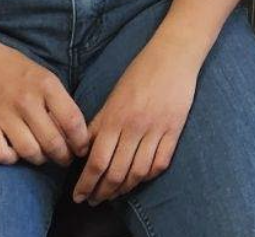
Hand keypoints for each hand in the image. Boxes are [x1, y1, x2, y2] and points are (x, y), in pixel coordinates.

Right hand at [0, 31, 88, 166]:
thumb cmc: (19, 71)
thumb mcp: (46, 77)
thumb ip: (59, 101)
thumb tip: (74, 130)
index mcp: (47, 86)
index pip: (72, 120)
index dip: (81, 140)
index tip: (83, 148)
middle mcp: (27, 101)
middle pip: (52, 141)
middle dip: (64, 156)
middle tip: (66, 159)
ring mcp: (4, 114)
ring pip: (29, 151)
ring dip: (40, 159)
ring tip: (44, 157)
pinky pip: (1, 154)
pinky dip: (11, 159)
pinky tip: (16, 153)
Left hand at [73, 42, 197, 203]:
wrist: (173, 56)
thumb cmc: (140, 72)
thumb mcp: (113, 96)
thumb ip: (100, 123)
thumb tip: (84, 150)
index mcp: (114, 118)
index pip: (96, 162)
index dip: (86, 184)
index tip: (79, 196)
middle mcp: (134, 127)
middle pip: (116, 172)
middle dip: (103, 192)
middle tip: (96, 200)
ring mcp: (156, 129)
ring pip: (138, 172)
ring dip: (125, 188)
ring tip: (117, 194)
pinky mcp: (175, 129)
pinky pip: (161, 162)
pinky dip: (149, 175)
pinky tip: (141, 178)